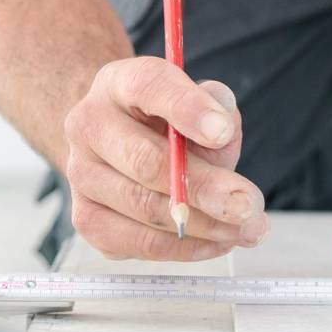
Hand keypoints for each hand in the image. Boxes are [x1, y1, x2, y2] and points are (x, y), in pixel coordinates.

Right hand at [63, 56, 267, 260]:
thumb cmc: (171, 124)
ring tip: (249, 229)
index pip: (148, 86)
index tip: (223, 133)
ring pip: (144, 209)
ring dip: (205, 225)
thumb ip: (217, 108)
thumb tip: (222, 129)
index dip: (187, 108)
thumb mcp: (199, 101)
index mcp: (119, 83)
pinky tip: (219, 241)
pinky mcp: (87, 220)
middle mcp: (89, 126)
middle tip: (249, 205)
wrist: (124, 146)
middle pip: (146, 161)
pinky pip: (138, 243)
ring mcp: (81, 176)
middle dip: (206, 188)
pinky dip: (185, 248)